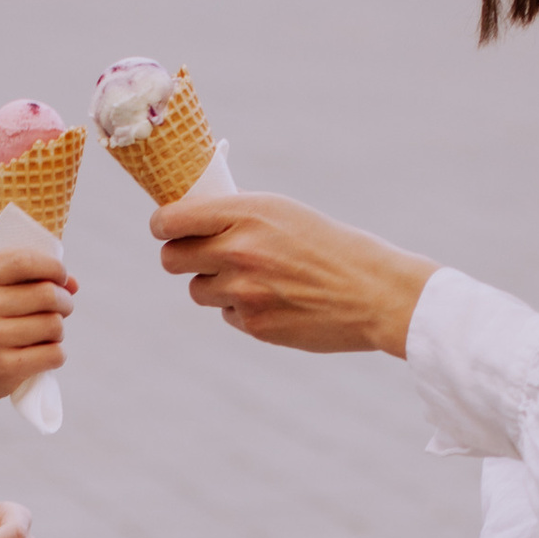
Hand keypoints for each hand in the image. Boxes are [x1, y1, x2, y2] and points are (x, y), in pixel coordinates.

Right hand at [0, 242, 72, 414]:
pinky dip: (56, 354)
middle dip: (64, 302)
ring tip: (44, 336)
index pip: (25, 261)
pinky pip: (54, 354)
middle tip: (60, 311)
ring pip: (54, 325)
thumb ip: (21, 282)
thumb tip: (73, 283)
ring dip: (58, 331)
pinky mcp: (4, 368)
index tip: (61, 278)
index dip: (54, 267)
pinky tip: (42, 355)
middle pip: (48, 294)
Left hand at [151, 186, 432, 353]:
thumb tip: (190, 221)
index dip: (163, 225)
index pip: (171, 220)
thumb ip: (237, 216)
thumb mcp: (284, 213)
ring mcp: (244, 292)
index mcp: (246, 213)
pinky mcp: (254, 325)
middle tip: (199, 256)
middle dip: (180, 257)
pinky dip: (242, 309)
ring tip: (255, 279)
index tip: (167, 228)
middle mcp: (238, 251)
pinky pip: (226, 315)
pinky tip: (277, 300)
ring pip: (198, 290)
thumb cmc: (332, 246)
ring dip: (214, 285)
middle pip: (171, 259)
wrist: (375, 292)